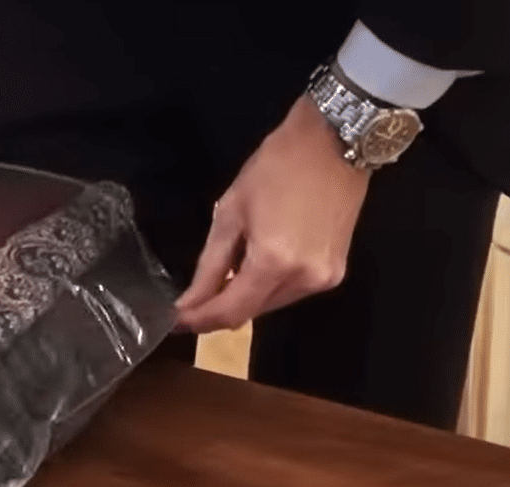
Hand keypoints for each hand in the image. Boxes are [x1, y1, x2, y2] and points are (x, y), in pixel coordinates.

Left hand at [174, 96, 370, 332]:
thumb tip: (189, 303)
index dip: (199, 321)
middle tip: (193, 299)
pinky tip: (255, 265)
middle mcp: (304, 280)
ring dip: (244, 297)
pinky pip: (291, 292)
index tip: (174, 321)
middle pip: (251, 313)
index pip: (230, 312)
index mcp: (274, 263)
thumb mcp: (230, 213)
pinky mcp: (336, 272)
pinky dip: (268, 286)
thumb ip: (209, 266)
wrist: (334, 142)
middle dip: (219, 309)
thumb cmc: (276, 169)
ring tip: (225, 274)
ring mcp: (324, 279)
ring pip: (271, 305)